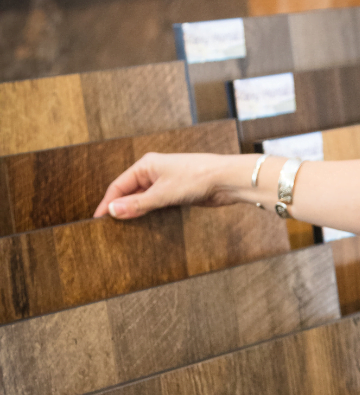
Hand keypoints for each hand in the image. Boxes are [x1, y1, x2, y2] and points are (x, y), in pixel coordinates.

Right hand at [93, 152, 244, 219]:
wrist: (226, 180)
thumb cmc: (197, 178)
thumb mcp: (163, 193)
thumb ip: (138, 204)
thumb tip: (113, 210)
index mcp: (146, 165)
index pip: (119, 185)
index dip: (108, 202)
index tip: (98, 219)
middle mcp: (154, 172)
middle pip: (130, 192)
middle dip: (121, 207)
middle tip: (109, 227)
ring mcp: (166, 182)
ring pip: (144, 199)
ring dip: (136, 211)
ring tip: (124, 228)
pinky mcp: (177, 193)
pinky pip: (157, 204)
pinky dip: (150, 212)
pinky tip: (145, 224)